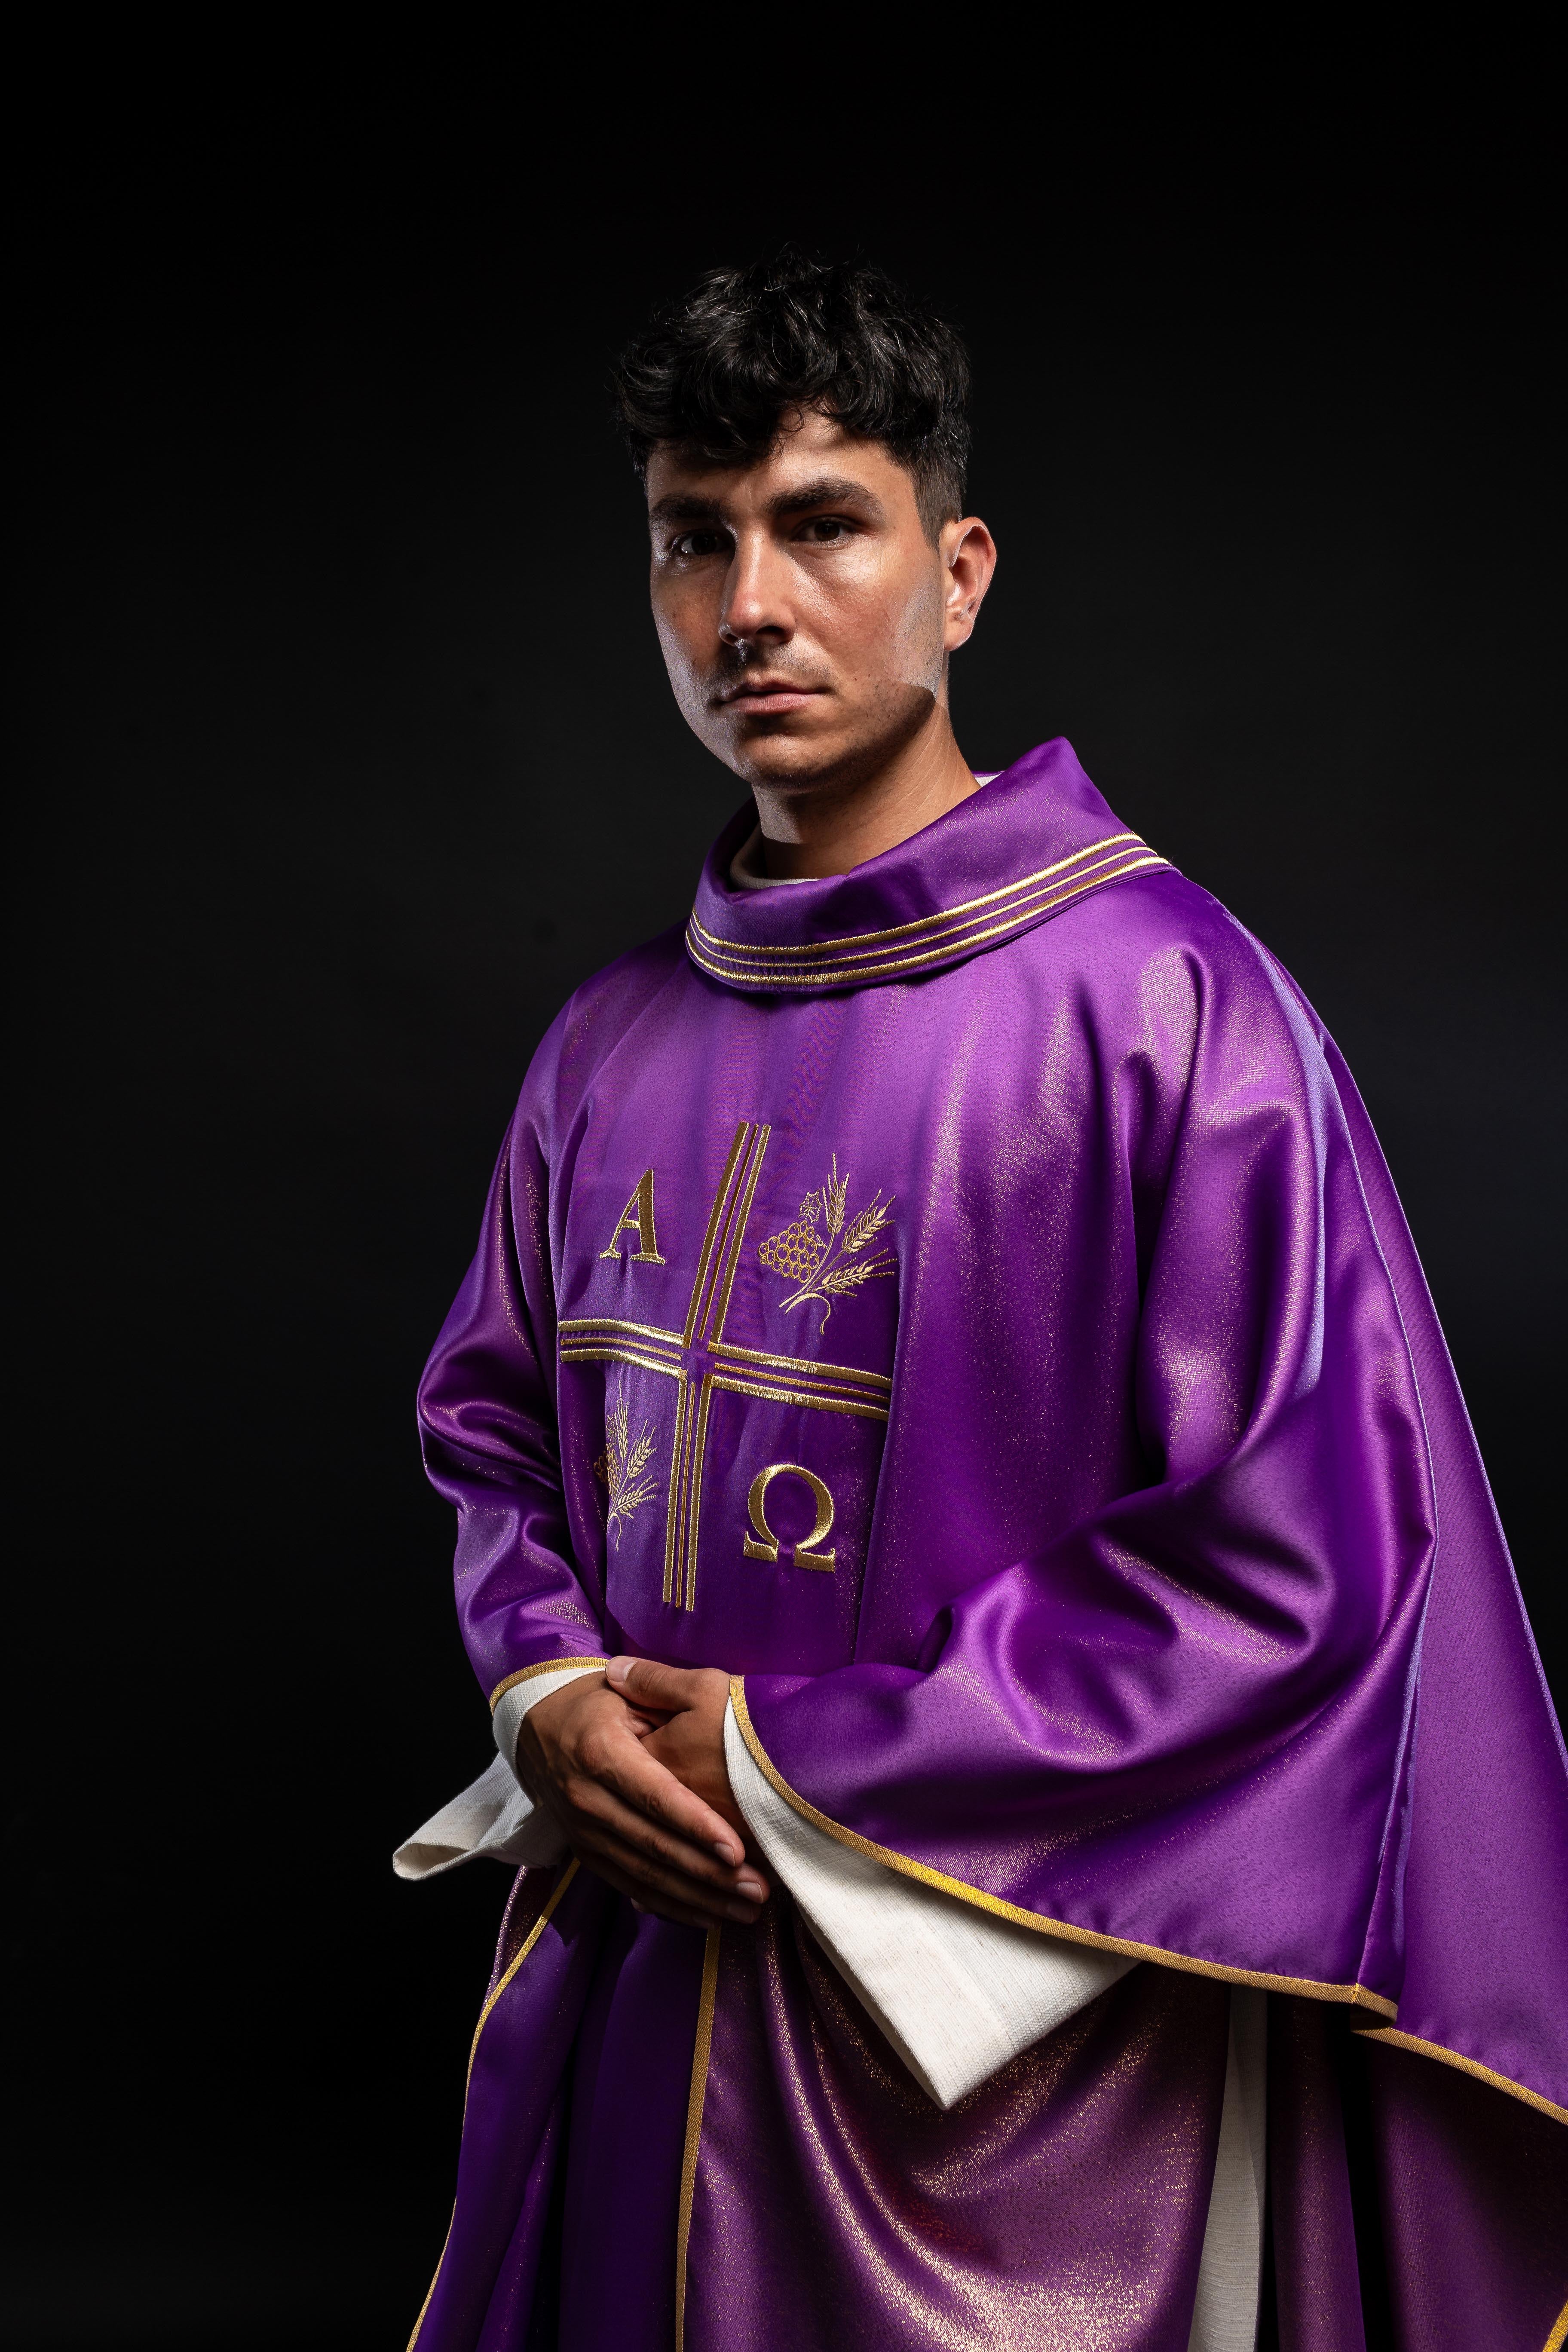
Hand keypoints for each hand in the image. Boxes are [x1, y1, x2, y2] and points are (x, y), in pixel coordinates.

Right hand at [513, 1669, 767, 1929]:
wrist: (535, 1731)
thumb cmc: (593, 1704)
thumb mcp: (621, 1687)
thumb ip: (659, 1691)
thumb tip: (705, 1697)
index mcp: (600, 1753)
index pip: (654, 1796)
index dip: (695, 1825)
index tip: (736, 1850)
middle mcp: (588, 1799)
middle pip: (654, 1846)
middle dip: (709, 1874)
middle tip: (758, 1890)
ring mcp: (584, 1833)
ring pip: (645, 1876)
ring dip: (698, 1899)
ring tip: (746, 1911)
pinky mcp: (586, 1854)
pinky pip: (630, 1887)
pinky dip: (669, 1907)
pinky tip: (709, 1917)